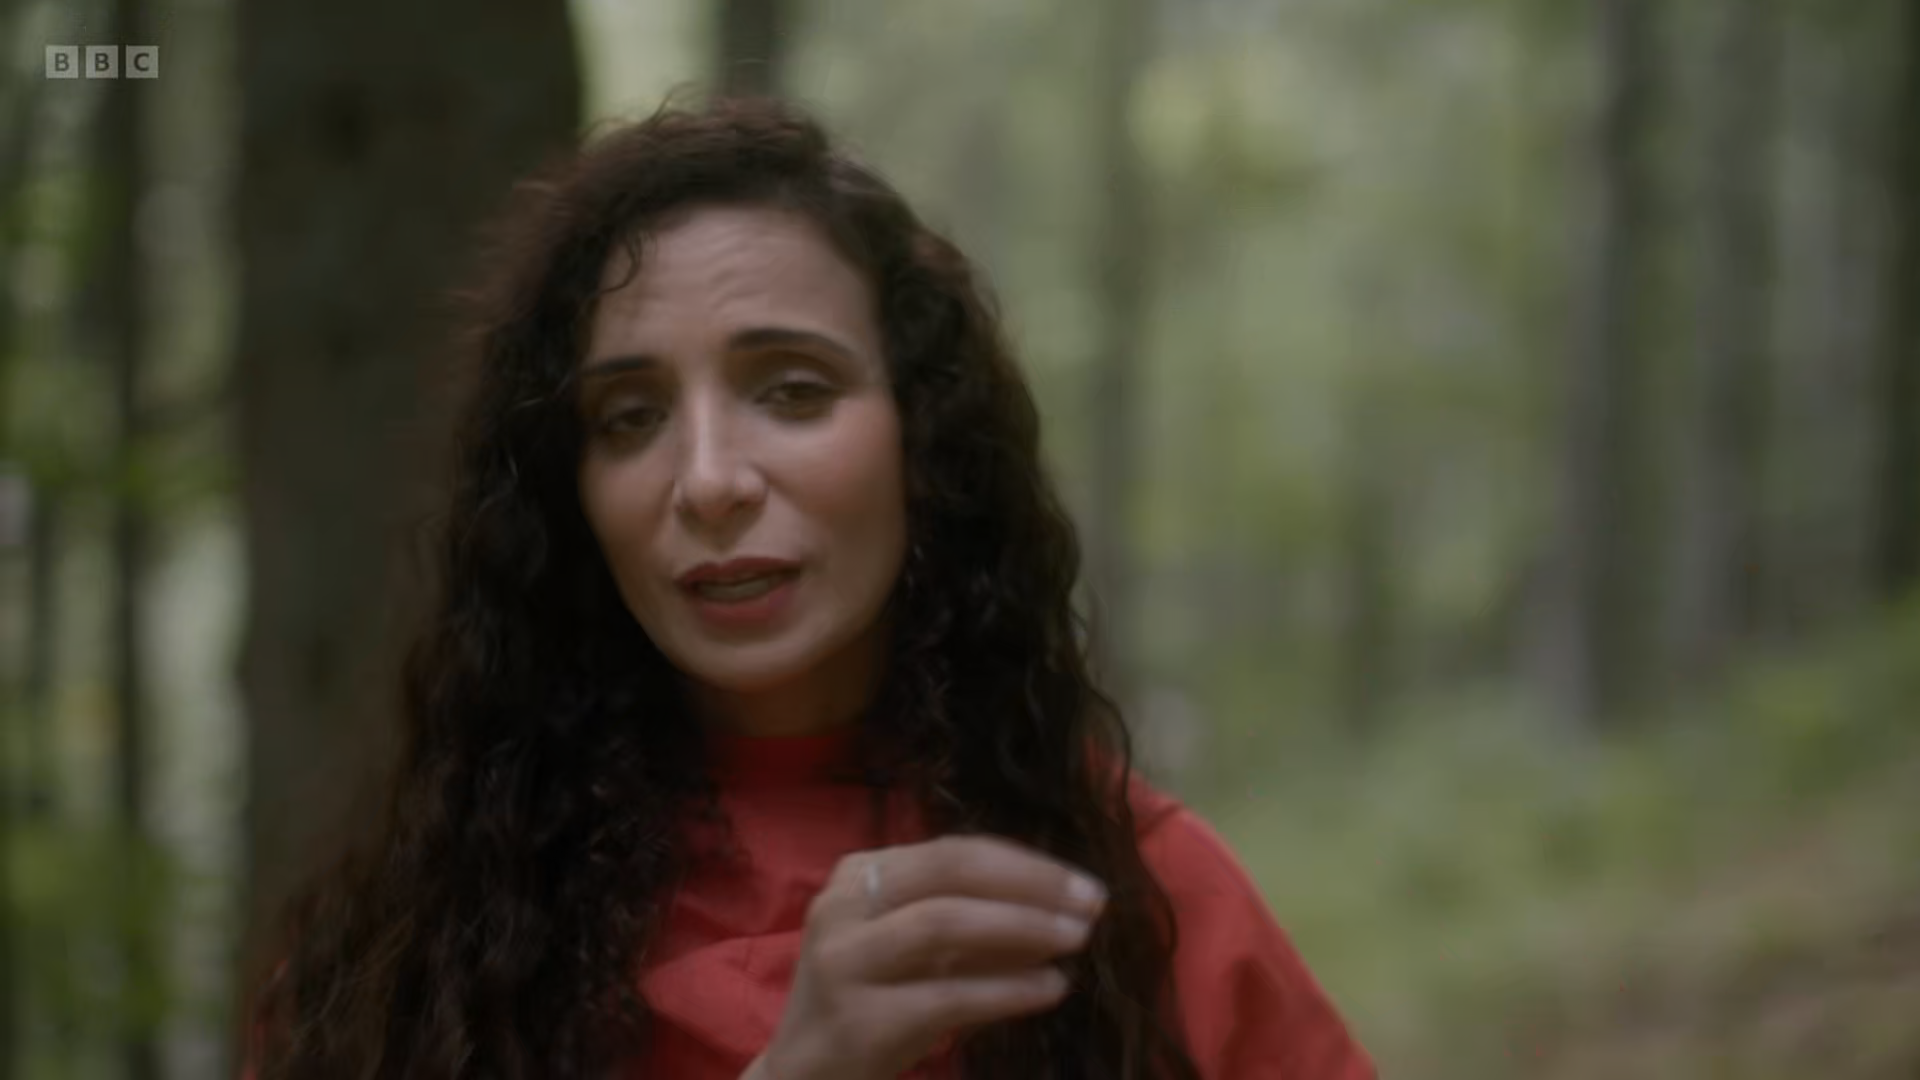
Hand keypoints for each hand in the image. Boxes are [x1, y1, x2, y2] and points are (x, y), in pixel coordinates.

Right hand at [754, 834, 1108, 1079]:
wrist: (802, 1079)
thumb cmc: (870, 1005)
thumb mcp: (918, 955)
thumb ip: (977, 929)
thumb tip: (1062, 910)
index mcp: (859, 876)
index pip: (954, 851)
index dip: (1025, 863)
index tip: (1081, 883)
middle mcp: (843, 905)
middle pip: (950, 870)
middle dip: (1030, 883)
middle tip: (1092, 903)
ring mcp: (844, 960)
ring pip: (944, 921)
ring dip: (1022, 926)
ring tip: (1075, 941)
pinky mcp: (858, 1020)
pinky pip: (947, 995)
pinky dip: (1007, 989)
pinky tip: (1050, 988)